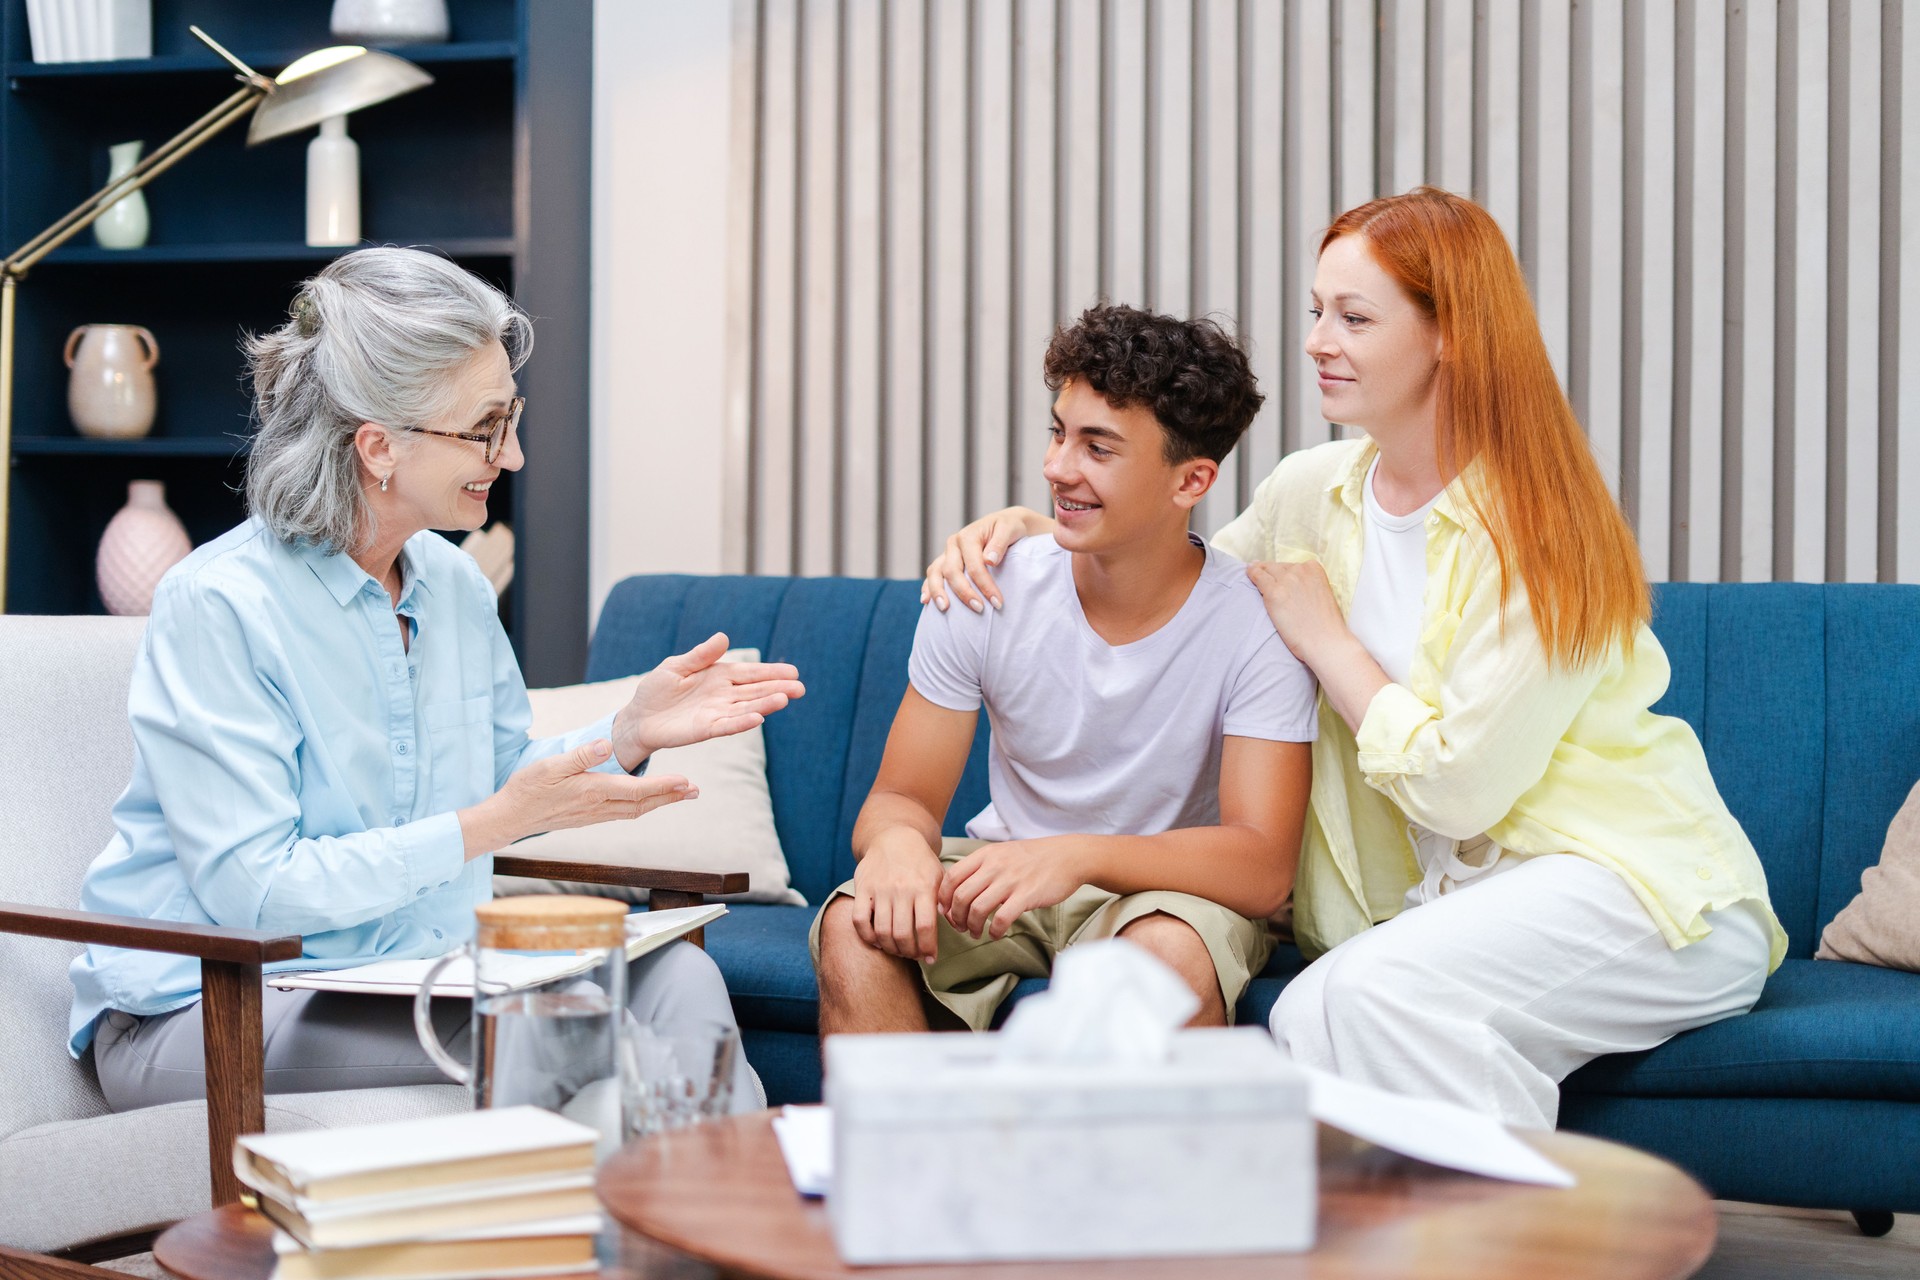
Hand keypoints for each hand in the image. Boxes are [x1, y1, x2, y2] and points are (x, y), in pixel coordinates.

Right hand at [462, 739, 694, 856]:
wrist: (509, 818)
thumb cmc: (527, 789)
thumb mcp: (549, 765)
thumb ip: (579, 755)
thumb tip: (605, 745)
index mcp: (593, 791)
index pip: (637, 790)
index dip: (664, 786)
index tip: (686, 781)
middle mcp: (598, 807)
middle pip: (643, 804)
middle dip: (671, 797)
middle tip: (695, 792)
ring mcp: (594, 815)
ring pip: (635, 811)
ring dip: (660, 803)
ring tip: (680, 796)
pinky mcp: (589, 818)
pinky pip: (623, 813)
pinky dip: (642, 807)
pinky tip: (647, 802)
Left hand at [614, 632, 804, 761]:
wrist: (639, 716)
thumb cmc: (658, 689)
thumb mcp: (677, 665)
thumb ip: (701, 655)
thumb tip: (724, 637)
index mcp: (719, 676)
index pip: (750, 673)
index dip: (771, 672)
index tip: (793, 672)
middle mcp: (723, 695)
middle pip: (755, 691)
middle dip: (777, 689)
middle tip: (800, 688)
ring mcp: (716, 713)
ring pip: (746, 708)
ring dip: (765, 705)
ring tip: (784, 699)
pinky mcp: (705, 729)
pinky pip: (726, 725)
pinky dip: (742, 722)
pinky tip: (758, 719)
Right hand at [849, 833, 945, 961]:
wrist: (895, 837)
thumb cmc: (921, 862)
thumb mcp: (940, 877)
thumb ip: (947, 902)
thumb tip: (956, 927)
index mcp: (924, 887)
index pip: (925, 927)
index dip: (927, 949)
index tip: (931, 958)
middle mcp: (901, 889)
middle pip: (902, 934)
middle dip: (909, 952)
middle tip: (913, 955)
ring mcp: (879, 889)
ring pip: (881, 931)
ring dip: (891, 948)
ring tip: (898, 950)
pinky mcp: (862, 888)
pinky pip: (859, 920)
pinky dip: (867, 936)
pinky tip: (878, 940)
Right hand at [920, 507, 1049, 614]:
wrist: (1004, 523)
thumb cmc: (1009, 527)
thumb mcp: (1010, 529)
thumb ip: (999, 543)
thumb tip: (989, 561)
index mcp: (968, 536)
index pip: (974, 565)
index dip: (985, 585)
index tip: (997, 602)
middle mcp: (953, 544)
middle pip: (952, 571)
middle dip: (964, 593)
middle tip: (979, 609)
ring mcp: (947, 553)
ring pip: (936, 573)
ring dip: (938, 592)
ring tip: (944, 609)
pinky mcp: (945, 561)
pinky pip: (933, 575)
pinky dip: (928, 587)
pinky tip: (926, 601)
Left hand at [938, 839, 1081, 939]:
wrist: (1068, 856)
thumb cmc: (1034, 858)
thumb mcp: (1003, 852)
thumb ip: (981, 867)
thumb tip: (959, 890)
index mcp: (986, 855)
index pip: (951, 877)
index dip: (943, 898)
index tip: (946, 911)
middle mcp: (995, 866)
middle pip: (960, 896)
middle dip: (955, 917)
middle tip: (960, 927)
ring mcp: (1010, 881)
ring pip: (977, 909)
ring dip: (972, 927)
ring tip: (975, 933)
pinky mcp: (1026, 896)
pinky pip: (1001, 919)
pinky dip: (995, 931)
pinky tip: (996, 934)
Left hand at [1247, 560, 1349, 668]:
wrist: (1325, 641)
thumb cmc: (1325, 626)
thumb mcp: (1321, 594)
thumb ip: (1308, 586)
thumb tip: (1291, 586)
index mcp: (1314, 568)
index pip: (1291, 566)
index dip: (1282, 573)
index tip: (1276, 576)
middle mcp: (1300, 570)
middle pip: (1277, 567)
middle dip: (1269, 572)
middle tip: (1259, 574)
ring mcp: (1287, 580)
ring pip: (1266, 570)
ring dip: (1258, 573)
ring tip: (1251, 573)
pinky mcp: (1274, 593)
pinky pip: (1257, 577)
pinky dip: (1251, 575)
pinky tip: (1247, 574)